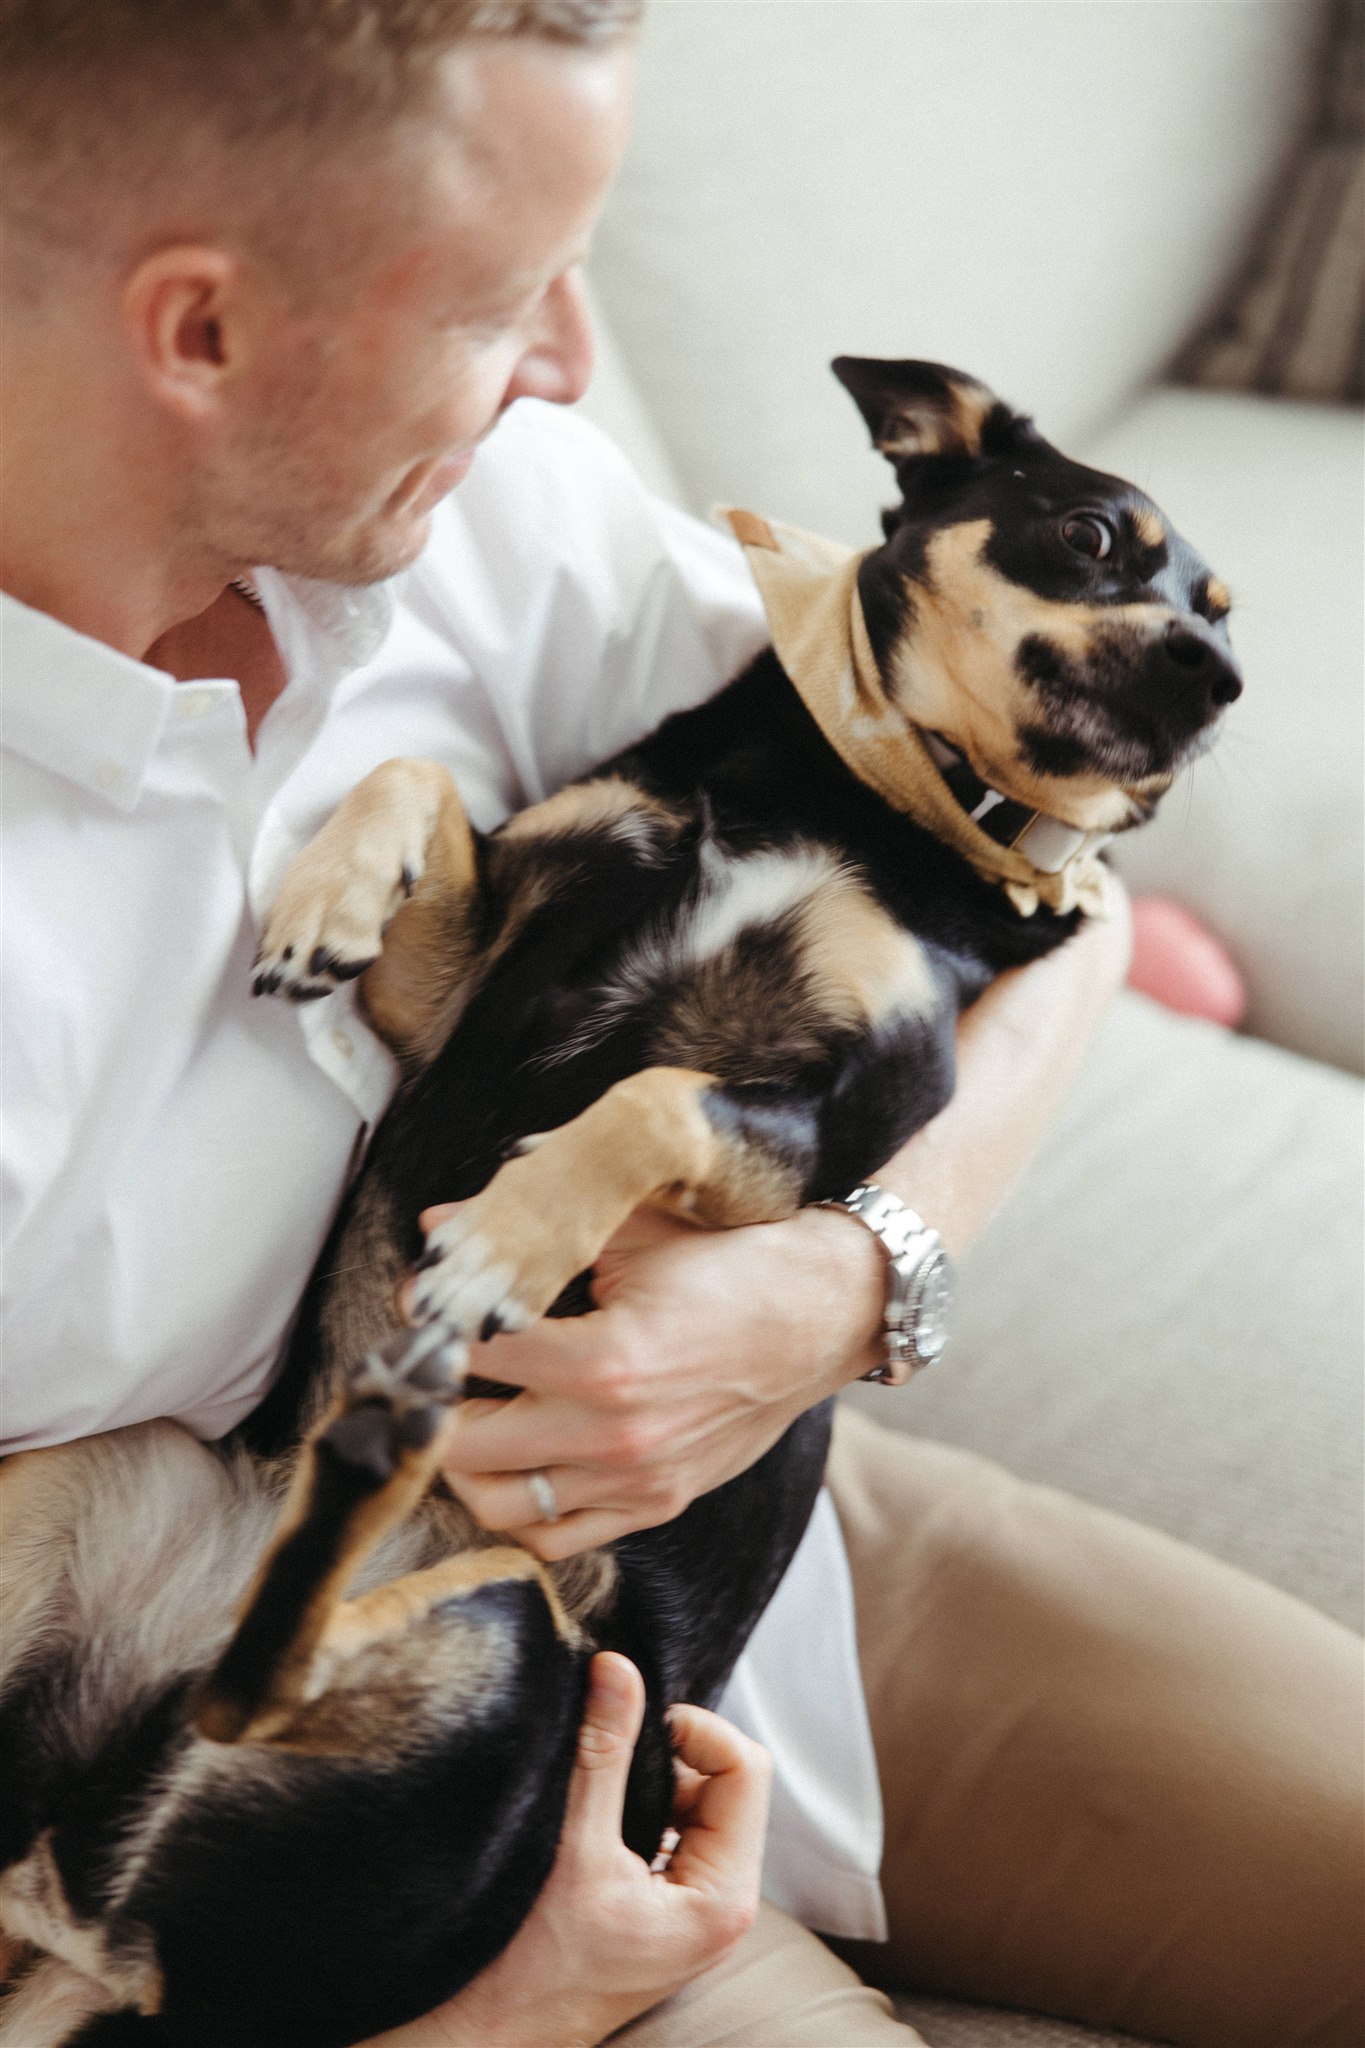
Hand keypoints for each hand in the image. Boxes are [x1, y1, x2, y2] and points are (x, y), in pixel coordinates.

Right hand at [365, 1652, 769, 2047]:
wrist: (485, 2036)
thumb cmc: (528, 1966)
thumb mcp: (571, 1847)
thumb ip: (602, 1752)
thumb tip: (619, 1670)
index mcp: (723, 1900)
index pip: (745, 1768)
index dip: (692, 1730)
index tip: (631, 1726)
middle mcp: (724, 1908)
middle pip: (727, 1783)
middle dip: (670, 1755)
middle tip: (606, 1755)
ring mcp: (696, 1912)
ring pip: (696, 1804)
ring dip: (649, 1780)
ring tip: (595, 1791)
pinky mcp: (667, 1911)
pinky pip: (672, 1831)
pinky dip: (639, 1808)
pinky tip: (593, 1819)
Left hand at [435, 875, 1133, 1560]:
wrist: (825, 1315)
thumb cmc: (733, 1265)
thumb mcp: (633, 1228)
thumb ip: (533, 1230)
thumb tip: (441, 1228)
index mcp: (606, 1360)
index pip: (473, 1352)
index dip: (433, 1320)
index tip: (424, 1299)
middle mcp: (616, 1435)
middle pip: (465, 1444)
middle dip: (435, 1399)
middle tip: (434, 1363)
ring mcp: (637, 1481)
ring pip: (497, 1505)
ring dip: (467, 1461)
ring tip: (470, 1411)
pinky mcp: (656, 1503)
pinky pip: (554, 1536)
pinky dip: (519, 1507)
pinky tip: (518, 1457)